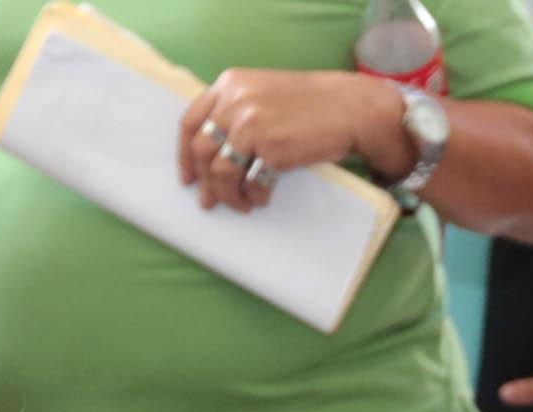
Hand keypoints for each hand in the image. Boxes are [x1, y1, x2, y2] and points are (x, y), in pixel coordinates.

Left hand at [180, 68, 398, 211]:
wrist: (348, 107)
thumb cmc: (310, 103)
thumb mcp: (263, 92)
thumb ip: (236, 109)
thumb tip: (214, 150)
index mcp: (229, 85)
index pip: (190, 122)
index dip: (184, 155)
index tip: (188, 178)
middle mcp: (235, 102)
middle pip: (201, 151)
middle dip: (204, 182)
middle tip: (210, 201)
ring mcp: (252, 125)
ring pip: (221, 171)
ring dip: (228, 195)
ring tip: (241, 205)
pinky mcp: (273, 148)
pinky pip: (251, 182)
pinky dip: (254, 196)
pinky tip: (261, 200)